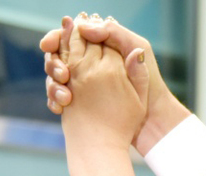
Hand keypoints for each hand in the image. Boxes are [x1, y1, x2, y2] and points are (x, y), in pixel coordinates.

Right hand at [42, 16, 188, 154]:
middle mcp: (88, 64)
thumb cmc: (150, 82)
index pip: (70, 36)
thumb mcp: (136, 47)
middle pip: (56, 56)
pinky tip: (60, 107)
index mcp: (100, 48)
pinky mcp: (80, 103)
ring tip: (65, 97)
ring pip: (54, 77)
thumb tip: (84, 25)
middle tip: (64, 76)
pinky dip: (55, 101)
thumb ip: (113, 32)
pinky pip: (57, 98)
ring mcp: (81, 84)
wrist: (154, 120)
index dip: (58, 38)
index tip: (50, 45)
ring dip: (53, 85)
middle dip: (53, 64)